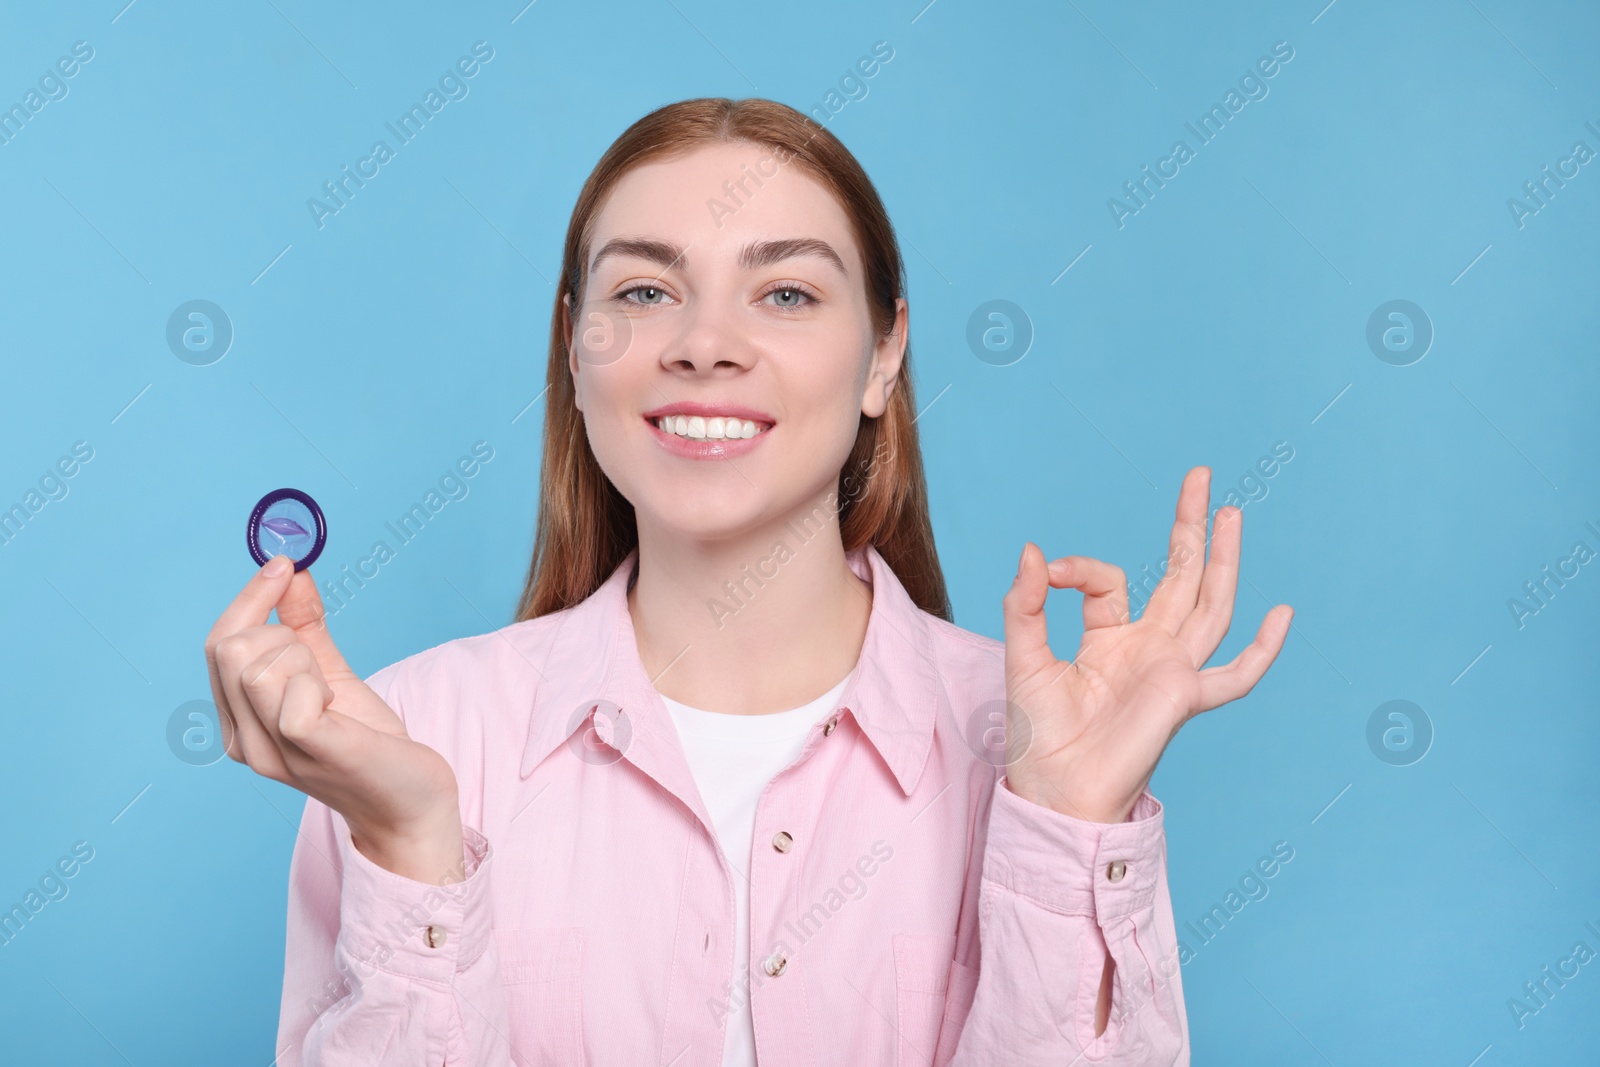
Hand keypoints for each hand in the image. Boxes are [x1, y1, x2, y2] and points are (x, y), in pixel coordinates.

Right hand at [204, 555, 464, 881]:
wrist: (411, 803)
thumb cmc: (371, 742)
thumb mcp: (332, 673)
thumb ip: (305, 626)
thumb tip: (291, 571)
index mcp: (241, 722)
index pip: (218, 644)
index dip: (249, 597)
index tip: (283, 564)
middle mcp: (245, 742)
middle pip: (229, 648)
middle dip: (281, 632)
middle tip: (321, 665)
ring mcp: (273, 753)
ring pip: (256, 666)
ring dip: (304, 659)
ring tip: (331, 692)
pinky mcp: (311, 752)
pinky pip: (291, 697)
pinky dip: (317, 684)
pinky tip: (336, 705)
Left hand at [1000, 466, 1292, 823]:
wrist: (1052, 791)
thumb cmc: (1037, 735)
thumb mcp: (1023, 656)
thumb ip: (1026, 604)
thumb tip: (1034, 550)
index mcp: (1110, 638)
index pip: (1109, 581)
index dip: (1079, 568)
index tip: (1049, 571)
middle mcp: (1147, 649)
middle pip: (1180, 577)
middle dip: (1189, 527)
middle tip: (1200, 477)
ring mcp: (1171, 671)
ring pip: (1210, 606)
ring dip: (1222, 560)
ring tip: (1229, 511)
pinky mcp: (1183, 698)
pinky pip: (1235, 676)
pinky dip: (1262, 650)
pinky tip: (1282, 614)